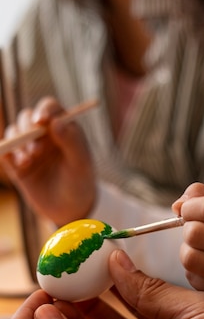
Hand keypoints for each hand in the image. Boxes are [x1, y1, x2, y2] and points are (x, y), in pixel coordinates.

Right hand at [0, 97, 95, 225]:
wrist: (70, 210)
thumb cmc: (80, 183)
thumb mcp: (81, 164)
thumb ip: (72, 142)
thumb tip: (56, 122)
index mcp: (63, 129)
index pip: (50, 108)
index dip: (44, 111)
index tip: (42, 122)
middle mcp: (45, 135)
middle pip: (27, 117)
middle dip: (28, 129)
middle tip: (37, 150)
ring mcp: (29, 148)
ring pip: (14, 132)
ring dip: (18, 143)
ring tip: (28, 162)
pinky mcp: (17, 164)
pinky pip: (5, 151)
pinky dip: (7, 153)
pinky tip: (18, 165)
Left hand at [172, 182, 203, 312]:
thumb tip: (177, 205)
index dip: (189, 208)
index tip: (188, 211)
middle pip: (195, 233)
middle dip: (188, 230)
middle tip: (196, 232)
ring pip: (190, 258)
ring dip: (188, 251)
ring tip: (200, 249)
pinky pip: (194, 278)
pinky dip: (194, 271)